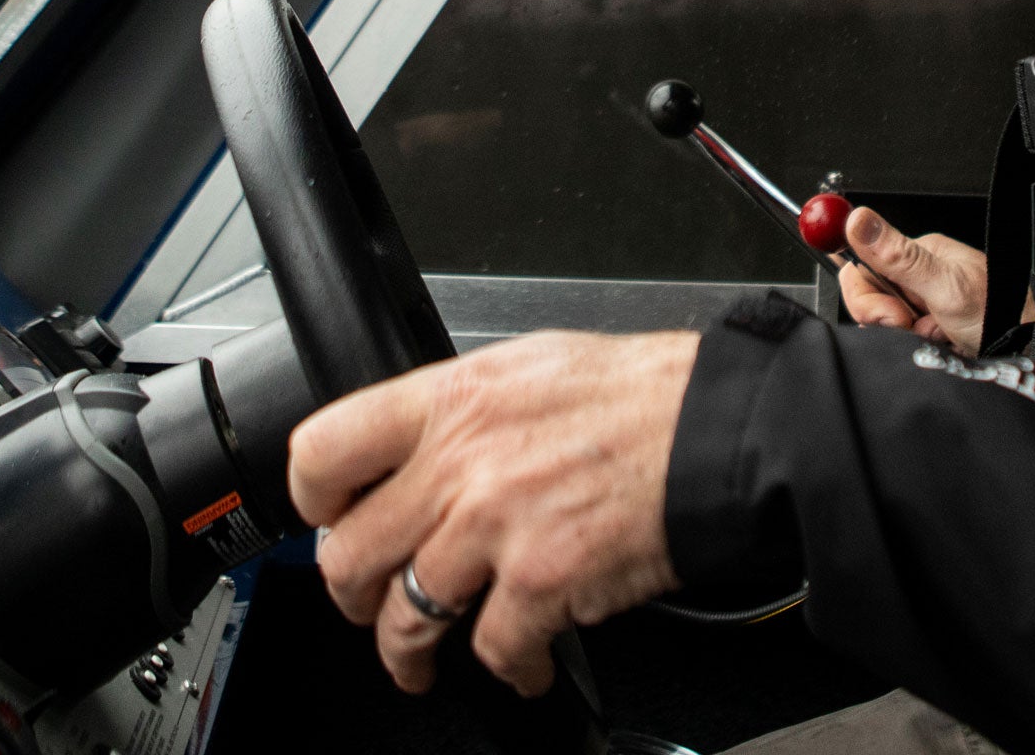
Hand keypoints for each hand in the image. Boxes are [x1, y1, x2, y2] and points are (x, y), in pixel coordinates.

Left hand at [290, 329, 697, 697]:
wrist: (720, 430)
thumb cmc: (645, 396)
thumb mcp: (531, 365)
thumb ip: (464, 408)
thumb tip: (424, 448)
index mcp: (453, 398)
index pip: (324, 449)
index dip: (314, 499)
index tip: (329, 519)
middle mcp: (461, 460)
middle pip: (351, 552)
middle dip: (353, 594)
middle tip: (369, 601)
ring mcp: (495, 526)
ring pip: (404, 617)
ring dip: (407, 651)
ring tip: (418, 659)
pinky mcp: (541, 583)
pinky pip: (491, 652)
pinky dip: (506, 670)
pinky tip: (523, 662)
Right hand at [837, 206, 1027, 355]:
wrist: (1028, 348)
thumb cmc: (1001, 311)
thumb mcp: (944, 285)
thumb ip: (898, 257)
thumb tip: (858, 220)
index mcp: (918, 254)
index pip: (863, 268)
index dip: (867, 297)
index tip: (889, 314)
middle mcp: (918, 276)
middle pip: (872, 301)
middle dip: (892, 322)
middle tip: (919, 326)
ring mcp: (923, 304)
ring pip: (886, 326)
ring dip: (910, 338)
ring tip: (940, 335)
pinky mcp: (928, 330)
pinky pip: (904, 343)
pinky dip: (921, 349)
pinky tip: (943, 345)